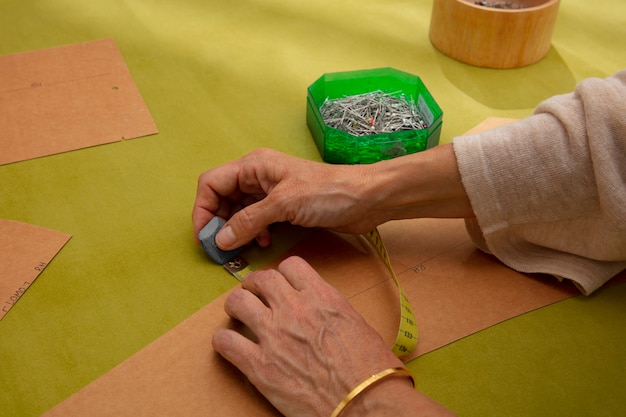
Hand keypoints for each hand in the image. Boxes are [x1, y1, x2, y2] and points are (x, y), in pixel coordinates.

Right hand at [192, 148, 384, 249]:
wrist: (365, 198)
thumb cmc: (327, 192)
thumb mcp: (284, 204)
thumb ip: (249, 221)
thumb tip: (220, 239)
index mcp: (253, 166)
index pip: (212, 183)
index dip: (202, 209)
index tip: (205, 237)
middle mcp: (258, 177)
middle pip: (222, 198)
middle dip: (218, 222)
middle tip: (221, 249)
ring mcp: (271, 193)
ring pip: (238, 211)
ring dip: (237, 230)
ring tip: (243, 248)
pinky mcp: (283, 208)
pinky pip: (256, 220)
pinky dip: (254, 232)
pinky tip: (264, 242)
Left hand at [211, 256, 407, 416]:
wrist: (366, 403)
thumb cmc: (371, 369)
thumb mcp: (355, 323)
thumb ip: (329, 309)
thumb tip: (318, 312)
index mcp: (322, 297)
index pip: (291, 266)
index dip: (283, 274)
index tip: (281, 283)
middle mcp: (295, 309)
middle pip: (261, 279)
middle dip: (255, 285)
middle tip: (254, 294)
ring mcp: (274, 335)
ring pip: (238, 302)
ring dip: (237, 306)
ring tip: (239, 314)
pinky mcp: (259, 366)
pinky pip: (225, 342)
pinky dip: (224, 342)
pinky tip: (230, 346)